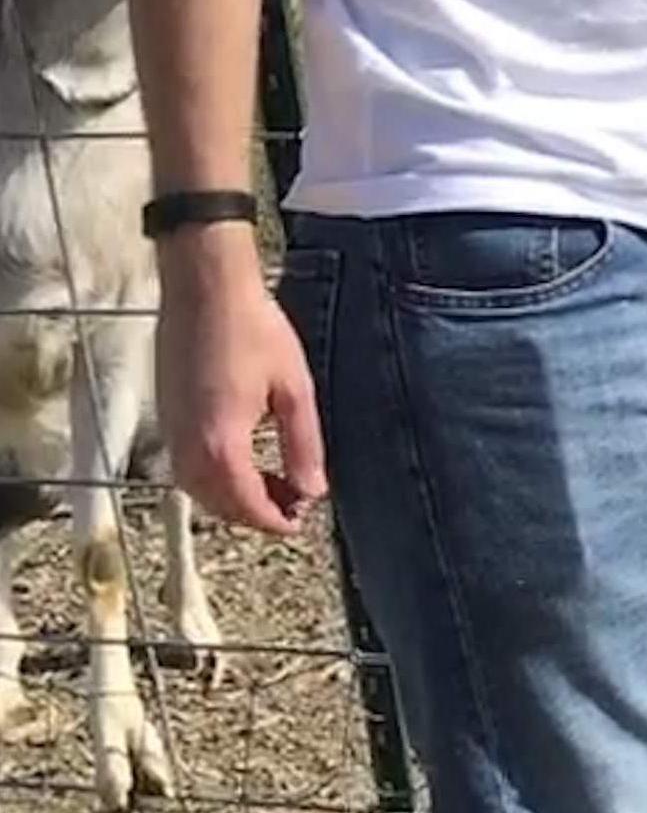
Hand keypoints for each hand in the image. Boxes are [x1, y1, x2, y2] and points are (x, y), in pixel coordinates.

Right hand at [155, 231, 325, 535]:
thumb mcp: (294, 389)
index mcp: (220, 445)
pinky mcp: (166, 415)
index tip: (299, 522)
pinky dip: (214, 477)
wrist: (205, 290)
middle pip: (218, 505)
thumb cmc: (254, 331)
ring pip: (198, 489)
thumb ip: (303, 445)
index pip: (245, 505)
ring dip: (233, 497)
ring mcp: (170, 432)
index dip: (274, 521)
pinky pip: (186, 466)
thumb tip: (313, 491)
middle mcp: (186, 447)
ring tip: (274, 485)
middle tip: (294, 504)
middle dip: (255, 513)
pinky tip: (244, 461)